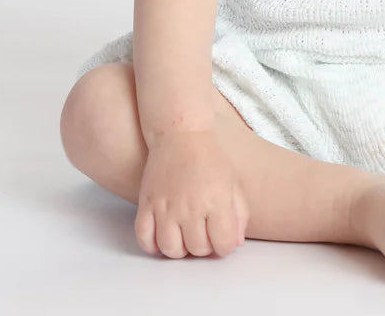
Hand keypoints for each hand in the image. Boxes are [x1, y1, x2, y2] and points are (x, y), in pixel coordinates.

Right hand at [135, 127, 248, 257]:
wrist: (181, 134)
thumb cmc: (210, 158)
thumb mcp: (233, 182)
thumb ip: (239, 214)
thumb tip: (236, 243)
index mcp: (217, 201)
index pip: (224, 244)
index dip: (225, 245)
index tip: (222, 237)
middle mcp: (191, 207)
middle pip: (198, 249)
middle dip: (205, 246)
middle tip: (204, 233)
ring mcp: (166, 207)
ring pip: (171, 249)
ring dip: (180, 249)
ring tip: (185, 236)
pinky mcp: (146, 204)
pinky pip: (145, 239)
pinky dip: (153, 245)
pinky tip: (163, 235)